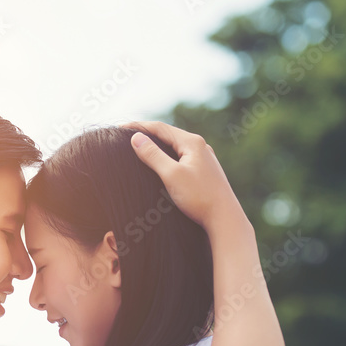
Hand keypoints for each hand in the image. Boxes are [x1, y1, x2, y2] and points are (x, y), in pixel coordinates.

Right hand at [124, 121, 243, 231]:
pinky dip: (167, 156)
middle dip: (147, 134)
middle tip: (126, 136)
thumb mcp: (171, 175)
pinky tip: (162, 163)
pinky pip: (181, 157)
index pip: (160, 128)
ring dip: (157, 145)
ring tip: (140, 147)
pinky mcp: (204, 171)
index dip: (138, 126)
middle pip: (168, 135)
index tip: (120, 128)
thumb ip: (153, 155)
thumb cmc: (199, 197)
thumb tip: (136, 138)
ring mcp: (204, 158)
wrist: (225, 218)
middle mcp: (200, 146)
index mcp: (192, 142)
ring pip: (175, 146)